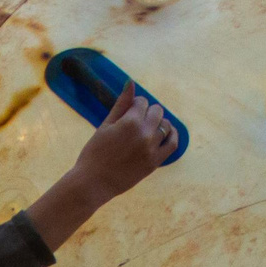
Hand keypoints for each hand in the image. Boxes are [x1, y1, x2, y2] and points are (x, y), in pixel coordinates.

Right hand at [24, 83, 176, 248]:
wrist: (93, 183)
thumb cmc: (94, 153)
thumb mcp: (105, 126)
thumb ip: (121, 104)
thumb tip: (130, 83)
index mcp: (131, 122)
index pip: (142, 102)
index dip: (135, 104)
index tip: (128, 111)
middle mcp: (145, 134)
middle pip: (157, 111)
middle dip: (147, 112)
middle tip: (136, 120)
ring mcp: (152, 149)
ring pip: (165, 125)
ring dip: (158, 123)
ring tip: (149, 127)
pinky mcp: (155, 162)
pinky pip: (172, 144)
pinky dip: (172, 135)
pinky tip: (167, 132)